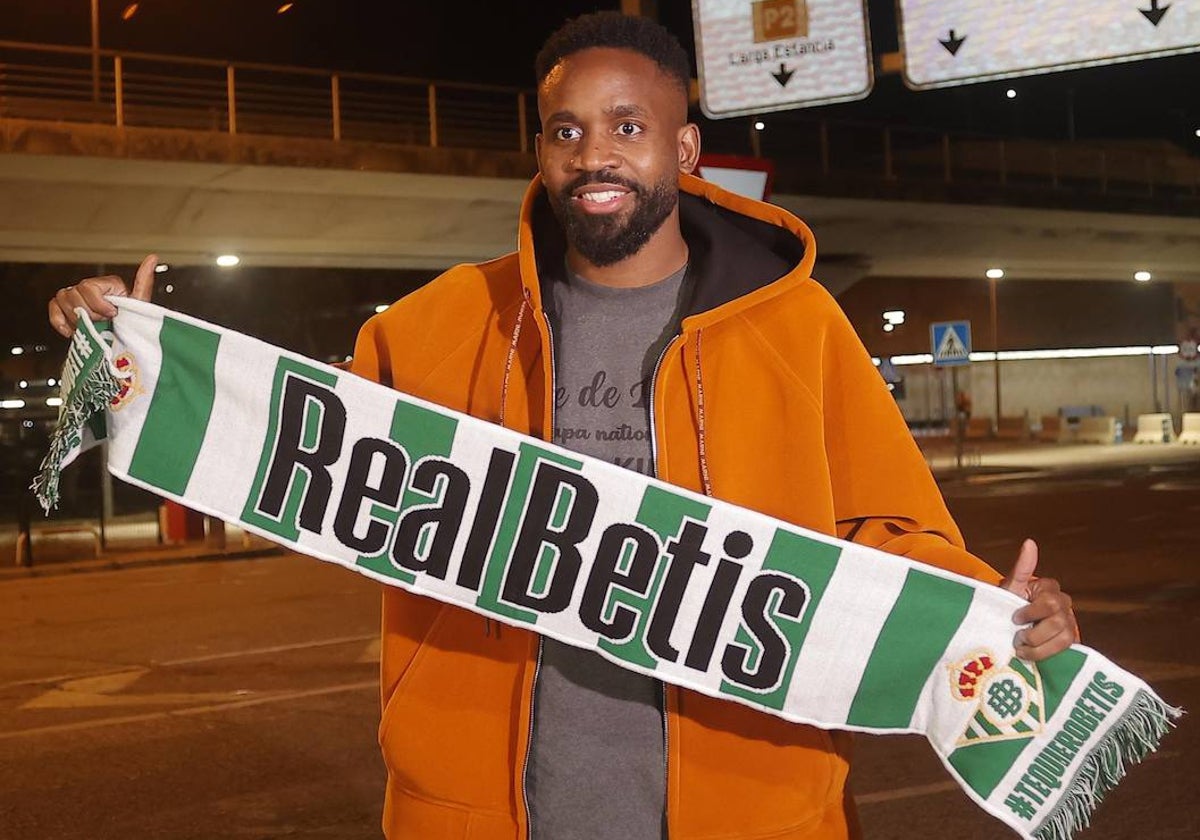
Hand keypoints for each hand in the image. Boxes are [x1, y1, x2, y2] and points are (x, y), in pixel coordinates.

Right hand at [48, 254, 157, 337]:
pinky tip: (73, 330)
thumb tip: (153, 258)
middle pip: (74, 294)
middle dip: (89, 314)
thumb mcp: (139, 303)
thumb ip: (144, 281)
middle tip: (103, 323)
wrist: (120, 343)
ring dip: (76, 318)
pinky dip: (60, 321)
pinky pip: (53, 308)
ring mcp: (74, 297)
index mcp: (106, 283)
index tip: (112, 315)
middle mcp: (89, 287)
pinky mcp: (63, 308)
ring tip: (92, 327)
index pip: (89, 286)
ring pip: (62, 300)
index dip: (99, 304)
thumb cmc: (130, 323)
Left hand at [1001, 539, 1078, 661]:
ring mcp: (1069, 623)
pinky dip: (1046, 654)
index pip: (1049, 603)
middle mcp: (1064, 604)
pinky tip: (1031, 655)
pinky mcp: (1070, 641)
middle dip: (1034, 633)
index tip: (1015, 618)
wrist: (1006, 627)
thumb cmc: (1008, 604)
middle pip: (1057, 622)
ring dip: (1039, 647)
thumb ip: (1021, 567)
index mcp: (1050, 589)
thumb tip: (1029, 542)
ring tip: (1021, 648)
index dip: (1031, 613)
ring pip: (1063, 638)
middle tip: (1017, 636)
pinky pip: (1066, 650)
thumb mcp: (1011, 587)